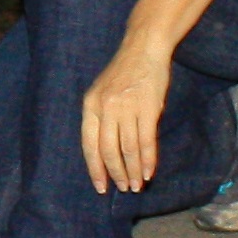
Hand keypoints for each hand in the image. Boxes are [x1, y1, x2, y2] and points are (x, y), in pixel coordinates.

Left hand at [80, 43, 171, 193]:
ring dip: (133, 171)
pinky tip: (149, 172)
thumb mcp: (103, 92)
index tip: (101, 187)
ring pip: (128, 149)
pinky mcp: (147, 108)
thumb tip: (105, 152)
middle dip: (116, 173)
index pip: (89, 144)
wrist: (143, 49)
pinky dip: (148, 160)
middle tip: (124, 188)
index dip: (95, 168)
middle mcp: (105, 108)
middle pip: (108, 150)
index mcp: (90, 105)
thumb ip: (101, 117)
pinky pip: (146, 141)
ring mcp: (126, 108)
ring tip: (137, 185)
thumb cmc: (123, 73)